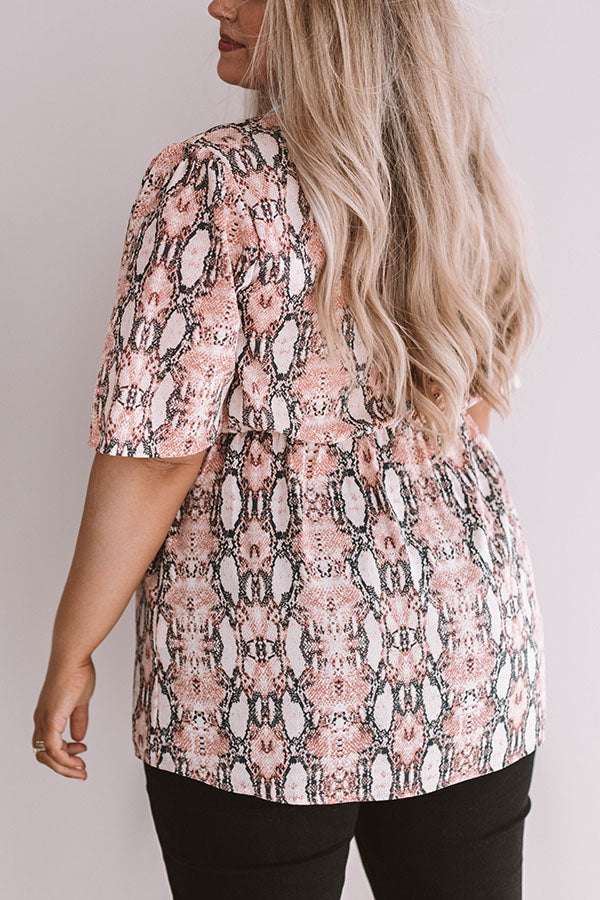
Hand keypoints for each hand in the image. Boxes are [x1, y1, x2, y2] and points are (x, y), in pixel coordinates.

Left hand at [32, 657, 95, 778]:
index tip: (83, 751)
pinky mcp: (50, 720)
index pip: (48, 744)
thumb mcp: (79, 701)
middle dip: (63, 767)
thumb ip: (78, 720)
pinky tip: (79, 759)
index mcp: (47, 715)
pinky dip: (65, 759)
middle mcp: (41, 720)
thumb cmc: (76, 673)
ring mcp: (44, 721)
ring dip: (65, 767)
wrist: (73, 658)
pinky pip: (54, 749)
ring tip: (82, 769)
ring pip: (48, 756)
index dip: (64, 753)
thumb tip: (79, 738)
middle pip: (45, 755)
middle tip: (81, 771)